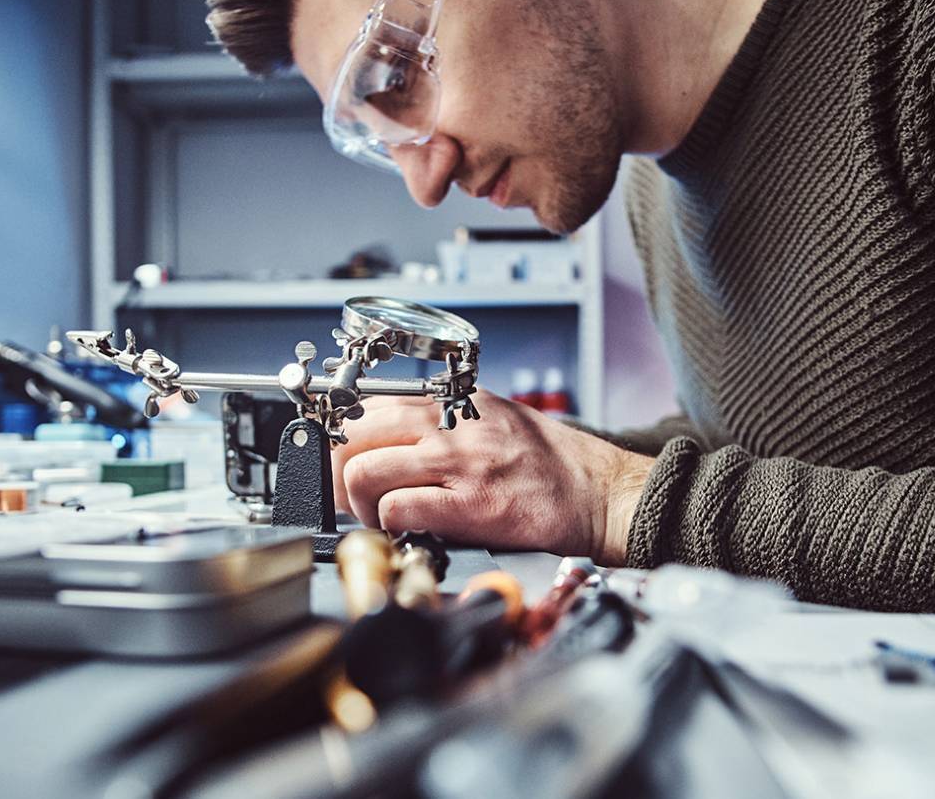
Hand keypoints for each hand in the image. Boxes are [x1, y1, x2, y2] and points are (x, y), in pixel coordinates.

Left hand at [329, 390, 654, 563]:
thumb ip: (442, 423)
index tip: (337, 459)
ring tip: (376, 517)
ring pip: (365, 472)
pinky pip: (398, 510)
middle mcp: (451, 426)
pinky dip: (387, 525)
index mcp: (453, 402)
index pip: (370, 407)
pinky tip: (403, 531)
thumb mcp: (491, 419)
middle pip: (355, 435)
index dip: (343, 438)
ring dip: (358, 502)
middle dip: (337, 469)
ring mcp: (458, 465)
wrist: (597, 491)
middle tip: (346, 494)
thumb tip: (388, 439)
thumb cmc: (548, 461)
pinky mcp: (470, 506)